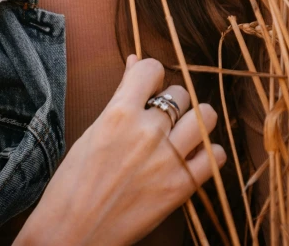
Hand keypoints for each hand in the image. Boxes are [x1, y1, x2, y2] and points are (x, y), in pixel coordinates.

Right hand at [14, 56, 225, 245]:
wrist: (73, 230)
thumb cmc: (74, 181)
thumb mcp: (94, 130)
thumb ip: (121, 96)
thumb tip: (135, 61)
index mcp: (119, 112)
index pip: (152, 69)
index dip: (151, 75)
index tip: (148, 88)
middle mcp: (147, 131)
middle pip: (180, 93)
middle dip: (171, 102)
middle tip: (159, 118)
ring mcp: (168, 159)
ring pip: (205, 116)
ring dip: (194, 120)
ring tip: (180, 133)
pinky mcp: (182, 187)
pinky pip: (215, 155)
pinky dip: (206, 153)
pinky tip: (190, 157)